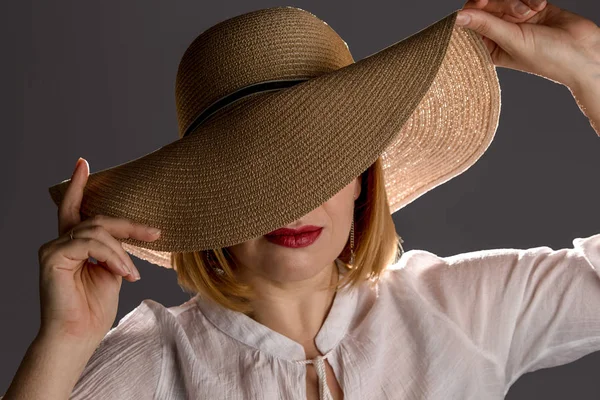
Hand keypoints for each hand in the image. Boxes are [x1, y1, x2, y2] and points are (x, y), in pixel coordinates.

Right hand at [37, 158, 161, 344]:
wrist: (79, 335)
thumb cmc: (94, 309)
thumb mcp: (111, 273)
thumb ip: (114, 251)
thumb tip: (126, 239)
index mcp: (72, 245)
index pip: (73, 209)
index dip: (79, 185)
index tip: (84, 162)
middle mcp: (59, 243)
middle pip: (98, 220)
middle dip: (129, 226)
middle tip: (154, 234)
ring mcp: (53, 249)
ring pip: (97, 232)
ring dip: (122, 252)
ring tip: (132, 274)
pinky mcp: (53, 257)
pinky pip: (91, 244)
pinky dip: (112, 257)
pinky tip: (123, 273)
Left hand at [457, 0, 599, 89]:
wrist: (583, 52)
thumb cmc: (547, 58)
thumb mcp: (512, 41)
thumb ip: (485, 25)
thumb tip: (457, 17)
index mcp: (489, 47)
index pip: (470, 23)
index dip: (473, 10)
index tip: (481, 2)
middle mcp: (501, 33)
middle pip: (487, 6)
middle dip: (502, 3)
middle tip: (517, 10)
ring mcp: (516, 20)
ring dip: (518, 0)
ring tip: (531, 12)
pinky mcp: (532, 8)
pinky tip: (541, 6)